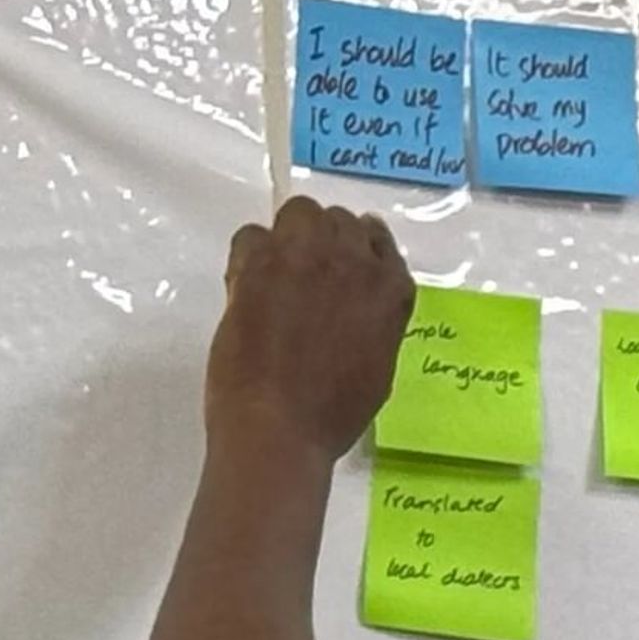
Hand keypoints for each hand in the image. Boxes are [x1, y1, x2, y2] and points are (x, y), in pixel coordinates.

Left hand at [208, 195, 414, 457]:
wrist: (279, 426)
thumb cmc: (334, 412)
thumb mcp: (378, 363)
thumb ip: (374, 319)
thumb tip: (355, 306)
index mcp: (390, 289)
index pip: (377, 240)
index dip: (355, 251)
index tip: (340, 268)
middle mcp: (353, 260)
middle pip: (338, 220)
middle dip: (323, 241)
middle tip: (304, 275)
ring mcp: (303, 256)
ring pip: (299, 213)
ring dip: (289, 237)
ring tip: (277, 273)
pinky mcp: (257, 263)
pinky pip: (252, 235)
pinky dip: (249, 256)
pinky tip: (248, 287)